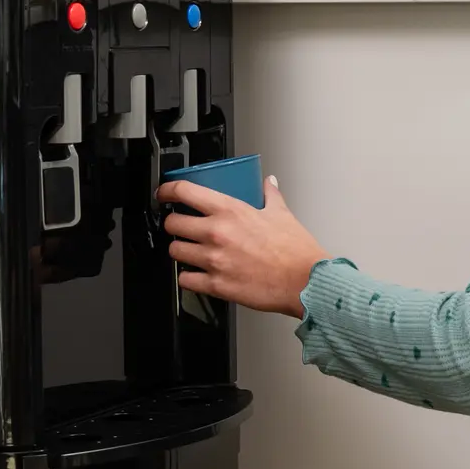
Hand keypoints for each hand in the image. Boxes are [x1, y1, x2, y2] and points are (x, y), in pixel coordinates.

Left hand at [155, 176, 328, 317]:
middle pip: (172, 223)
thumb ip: (271, 196)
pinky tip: (196, 274)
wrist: (304, 281)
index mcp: (230, 211)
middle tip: (180, 226)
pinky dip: (188, 277)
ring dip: (180, 250)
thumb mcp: (281, 215)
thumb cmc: (295, 250)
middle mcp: (216, 233)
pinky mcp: (216, 285)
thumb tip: (269, 184)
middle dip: (173, 224)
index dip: (167, 191)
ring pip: (175, 251)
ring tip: (190, 251)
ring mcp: (213, 260)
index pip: (184, 192)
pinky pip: (185, 280)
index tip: (165, 194)